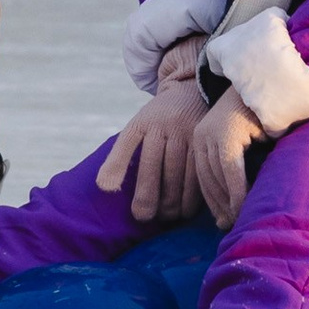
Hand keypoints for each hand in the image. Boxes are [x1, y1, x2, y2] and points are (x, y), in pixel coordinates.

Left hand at [98, 75, 205, 225]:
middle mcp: (163, 124)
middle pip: (152, 167)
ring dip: (170, 202)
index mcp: (143, 121)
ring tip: (166, 217)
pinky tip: (186, 210)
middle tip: (142, 217)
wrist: (193, 91)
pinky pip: (197, 175)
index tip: (105, 188)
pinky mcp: (204, 142)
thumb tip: (104, 187)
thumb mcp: (140, 125)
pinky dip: (191, 197)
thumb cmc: (160, 120)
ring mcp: (185, 132)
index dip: (115, 166)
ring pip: (176, 174)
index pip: (126, 142)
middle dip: (146, 197)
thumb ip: (123, 152)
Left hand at [192, 87, 263, 229]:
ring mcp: (213, 132)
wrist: (273, 86)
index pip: (202, 177)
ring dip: (229, 201)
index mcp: (200, 138)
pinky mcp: (228, 132)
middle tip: (229, 225)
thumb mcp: (242, 145)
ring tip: (239, 218)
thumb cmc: (261, 119)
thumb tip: (230, 207)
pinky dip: (238, 189)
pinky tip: (245, 204)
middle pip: (207, 179)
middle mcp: (201, 134)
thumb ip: (234, 168)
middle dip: (219, 205)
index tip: (221, 220)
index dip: (212, 201)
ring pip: (218, 176)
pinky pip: (231, 168)